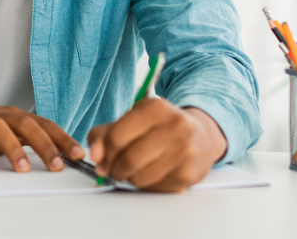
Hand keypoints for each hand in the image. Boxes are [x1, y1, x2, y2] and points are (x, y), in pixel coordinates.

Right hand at [0, 99, 85, 172]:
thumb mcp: (8, 133)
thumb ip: (29, 141)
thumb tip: (61, 156)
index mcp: (14, 116)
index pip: (43, 124)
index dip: (61, 138)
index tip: (78, 155)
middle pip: (25, 124)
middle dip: (43, 144)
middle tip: (57, 166)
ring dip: (12, 148)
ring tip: (24, 169)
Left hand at [87, 101, 226, 191]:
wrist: (202, 136)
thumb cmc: (160, 127)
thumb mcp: (134, 119)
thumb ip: (106, 133)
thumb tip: (94, 155)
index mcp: (156, 107)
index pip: (117, 136)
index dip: (103, 152)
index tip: (100, 159)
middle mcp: (175, 126)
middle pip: (129, 159)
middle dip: (114, 169)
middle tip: (113, 169)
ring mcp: (185, 151)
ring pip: (140, 177)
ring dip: (129, 178)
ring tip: (133, 169)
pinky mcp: (189, 174)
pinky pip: (155, 187)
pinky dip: (146, 184)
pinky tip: (151, 173)